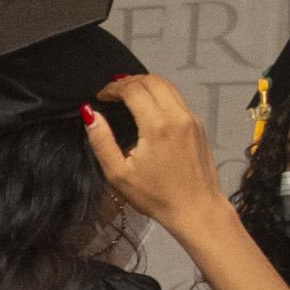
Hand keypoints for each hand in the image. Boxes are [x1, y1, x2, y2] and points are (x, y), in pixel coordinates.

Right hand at [81, 75, 231, 226]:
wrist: (197, 209)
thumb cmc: (156, 196)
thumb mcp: (118, 174)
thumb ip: (101, 141)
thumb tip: (90, 114)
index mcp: (157, 126)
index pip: (133, 89)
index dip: (113, 88)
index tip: (101, 96)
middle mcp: (178, 116)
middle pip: (152, 80)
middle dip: (128, 81)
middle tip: (112, 93)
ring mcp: (192, 119)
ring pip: (167, 85)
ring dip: (145, 84)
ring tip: (127, 95)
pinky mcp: (199, 125)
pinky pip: (177, 98)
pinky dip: (159, 94)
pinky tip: (147, 108)